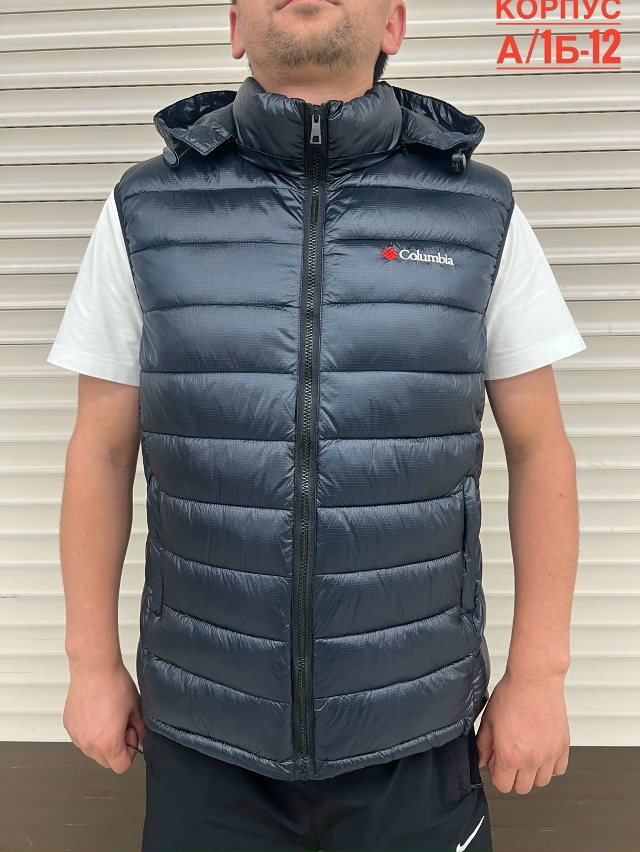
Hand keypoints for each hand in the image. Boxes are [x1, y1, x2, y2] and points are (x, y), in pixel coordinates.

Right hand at [63, 659, 145, 772]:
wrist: (94, 668)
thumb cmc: (114, 684)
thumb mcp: (136, 708)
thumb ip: (140, 730)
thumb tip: (141, 740)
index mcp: (107, 743)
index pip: (121, 766)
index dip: (130, 752)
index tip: (131, 735)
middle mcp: (88, 743)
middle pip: (106, 762)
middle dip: (116, 748)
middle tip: (121, 725)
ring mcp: (76, 735)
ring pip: (92, 750)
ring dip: (102, 741)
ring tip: (109, 717)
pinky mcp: (69, 725)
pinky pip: (82, 737)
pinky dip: (90, 731)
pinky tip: (97, 712)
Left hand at [475, 667, 570, 793]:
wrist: (534, 680)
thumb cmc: (512, 694)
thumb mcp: (488, 719)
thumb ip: (483, 744)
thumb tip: (481, 760)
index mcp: (510, 755)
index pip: (503, 785)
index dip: (497, 774)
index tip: (497, 762)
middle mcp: (531, 759)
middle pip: (522, 788)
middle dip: (513, 776)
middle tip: (510, 757)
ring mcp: (550, 754)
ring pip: (542, 781)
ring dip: (532, 772)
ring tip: (526, 753)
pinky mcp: (563, 746)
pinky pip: (559, 769)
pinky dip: (551, 765)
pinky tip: (542, 751)